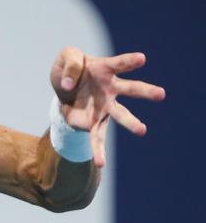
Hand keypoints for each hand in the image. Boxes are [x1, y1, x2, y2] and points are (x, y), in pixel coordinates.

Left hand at [50, 47, 165, 166]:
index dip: (129, 61)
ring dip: (131, 122)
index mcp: (105, 70)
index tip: (142, 59)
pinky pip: (97, 138)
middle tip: (161, 94)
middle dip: (145, 91)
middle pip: (131, 89)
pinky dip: (98, 151)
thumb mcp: (65, 58)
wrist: (62, 88)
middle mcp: (110, 90)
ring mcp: (104, 107)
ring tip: (142, 130)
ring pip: (121, 115)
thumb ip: (70, 65)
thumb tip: (69, 85)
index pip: (119, 64)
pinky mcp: (94, 122)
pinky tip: (101, 164)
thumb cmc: (70, 70)